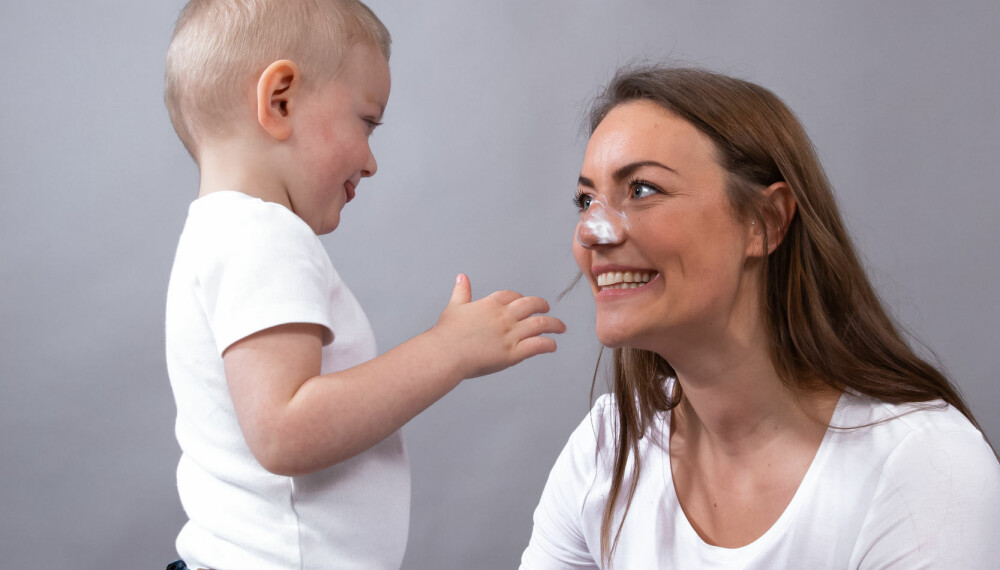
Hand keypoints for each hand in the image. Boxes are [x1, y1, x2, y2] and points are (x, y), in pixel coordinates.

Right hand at [431, 274, 565, 379]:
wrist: (445, 353)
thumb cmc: (447, 333)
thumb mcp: (454, 307)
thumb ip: (461, 292)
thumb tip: (462, 277)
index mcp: (491, 304)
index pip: (512, 296)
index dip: (520, 298)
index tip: (524, 302)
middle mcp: (504, 316)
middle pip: (531, 305)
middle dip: (542, 306)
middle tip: (547, 308)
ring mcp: (510, 334)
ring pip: (540, 324)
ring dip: (553, 324)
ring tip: (560, 327)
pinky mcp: (513, 353)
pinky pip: (538, 345)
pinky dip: (548, 344)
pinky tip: (553, 345)